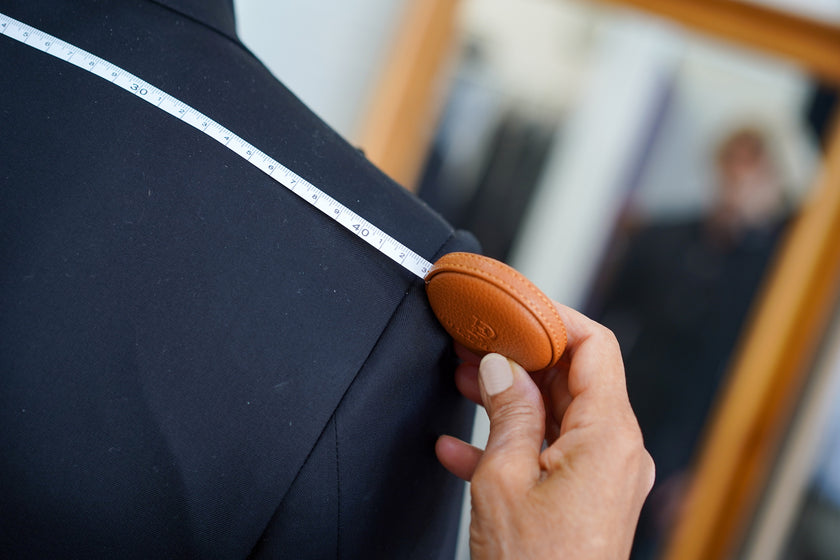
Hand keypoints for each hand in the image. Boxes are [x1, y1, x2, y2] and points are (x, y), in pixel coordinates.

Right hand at [436, 303, 653, 558]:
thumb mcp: (505, 477)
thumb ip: (507, 410)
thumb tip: (501, 367)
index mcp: (609, 436)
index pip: (595, 345)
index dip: (555, 316)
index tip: (517, 306)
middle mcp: (617, 451)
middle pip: (573, 377)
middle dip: (522, 355)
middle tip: (480, 341)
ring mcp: (604, 476)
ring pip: (557, 413)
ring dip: (510, 395)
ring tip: (465, 379)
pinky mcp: (585, 497)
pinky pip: (549, 452)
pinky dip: (510, 440)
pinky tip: (460, 444)